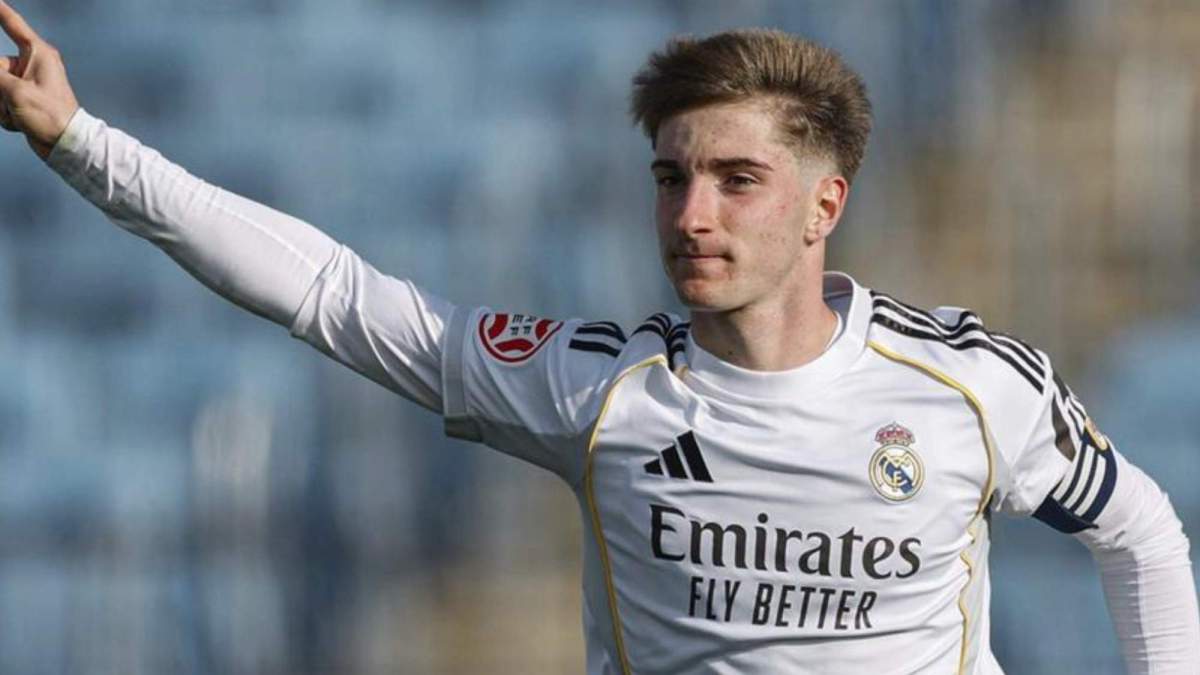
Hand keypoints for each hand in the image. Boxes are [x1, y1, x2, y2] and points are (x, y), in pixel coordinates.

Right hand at [0, 0, 78, 159]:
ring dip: (0, 106)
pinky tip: (21, 123)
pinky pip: (0, 103)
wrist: (65, 144)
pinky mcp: (23, 100)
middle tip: (10, 102)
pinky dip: (5, 115)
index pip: (13, 25)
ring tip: (19, 115)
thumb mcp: (14, 91)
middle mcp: (32, 65)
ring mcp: (26, 83)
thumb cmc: (49, 115)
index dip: (1, 11)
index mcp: (38, 54)